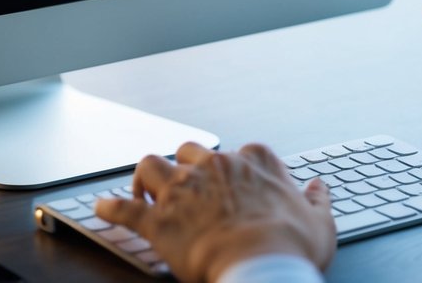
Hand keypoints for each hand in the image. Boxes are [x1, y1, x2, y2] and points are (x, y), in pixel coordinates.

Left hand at [95, 141, 335, 282]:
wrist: (261, 269)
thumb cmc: (290, 248)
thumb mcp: (319, 223)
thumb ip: (317, 201)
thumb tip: (318, 187)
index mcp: (255, 161)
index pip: (242, 152)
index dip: (236, 169)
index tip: (235, 186)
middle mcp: (215, 166)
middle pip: (190, 151)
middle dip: (185, 167)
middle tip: (185, 188)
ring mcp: (184, 190)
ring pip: (151, 165)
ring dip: (145, 178)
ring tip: (145, 192)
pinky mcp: (158, 219)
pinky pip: (123, 208)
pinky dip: (110, 208)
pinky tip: (102, 209)